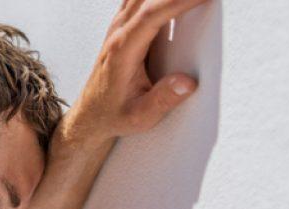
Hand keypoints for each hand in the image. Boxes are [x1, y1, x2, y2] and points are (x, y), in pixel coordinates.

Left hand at [70, 0, 211, 138]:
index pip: (151, 15)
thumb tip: (188, 82)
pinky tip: (175, 1)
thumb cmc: (113, 114)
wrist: (91, 113)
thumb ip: (163, 100)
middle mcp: (119, 31)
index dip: (178, 1)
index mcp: (122, 50)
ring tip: (197, 1)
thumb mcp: (139, 116)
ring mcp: (120, 24)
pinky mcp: (126, 23)